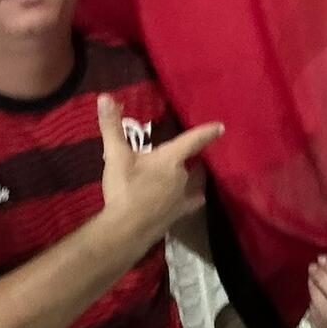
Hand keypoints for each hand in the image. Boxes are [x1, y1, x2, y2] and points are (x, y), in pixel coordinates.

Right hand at [98, 95, 221, 258]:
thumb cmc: (125, 189)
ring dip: (192, 178)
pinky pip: (188, 203)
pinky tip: (191, 202)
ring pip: (192, 184)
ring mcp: (181, 198)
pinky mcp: (177, 215)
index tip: (221, 127)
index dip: (206, 132)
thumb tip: (105, 97)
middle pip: (189, 163)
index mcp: (171, 159)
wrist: (126, 230)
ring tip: (192, 174)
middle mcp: (182, 177)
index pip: (193, 140)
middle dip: (188, 159)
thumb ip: (112, 127)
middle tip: (186, 154)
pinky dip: (189, 200)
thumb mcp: (116, 156)